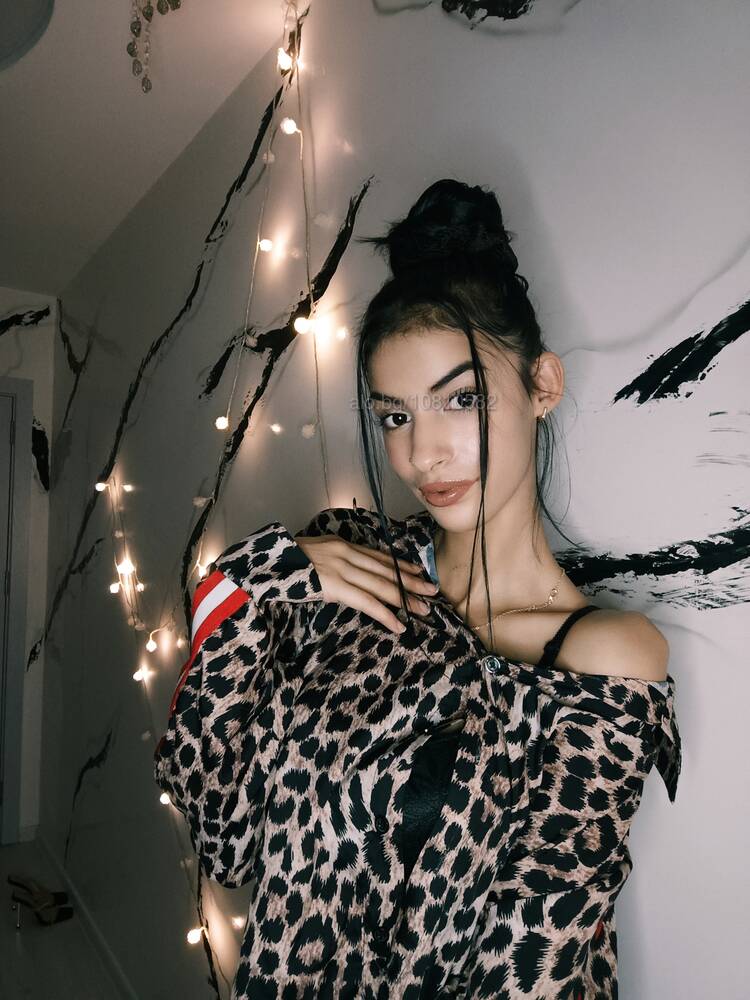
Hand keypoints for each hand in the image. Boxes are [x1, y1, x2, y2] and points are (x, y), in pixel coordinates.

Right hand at [294, 534, 439, 634]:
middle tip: (432, 591)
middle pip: (386, 570)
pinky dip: (386, 615)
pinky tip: (398, 625)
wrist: (267, 564)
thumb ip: (333, 561)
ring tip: (423, 610)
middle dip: (411, 582)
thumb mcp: (313, 553)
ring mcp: (343, 569)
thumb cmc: (285, 563)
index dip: (400, 565)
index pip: (378, 556)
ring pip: (382, 586)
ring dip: (405, 599)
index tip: (418, 571)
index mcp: (342, 545)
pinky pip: (368, 603)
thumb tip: (346, 574)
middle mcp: (347, 554)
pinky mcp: (337, 586)